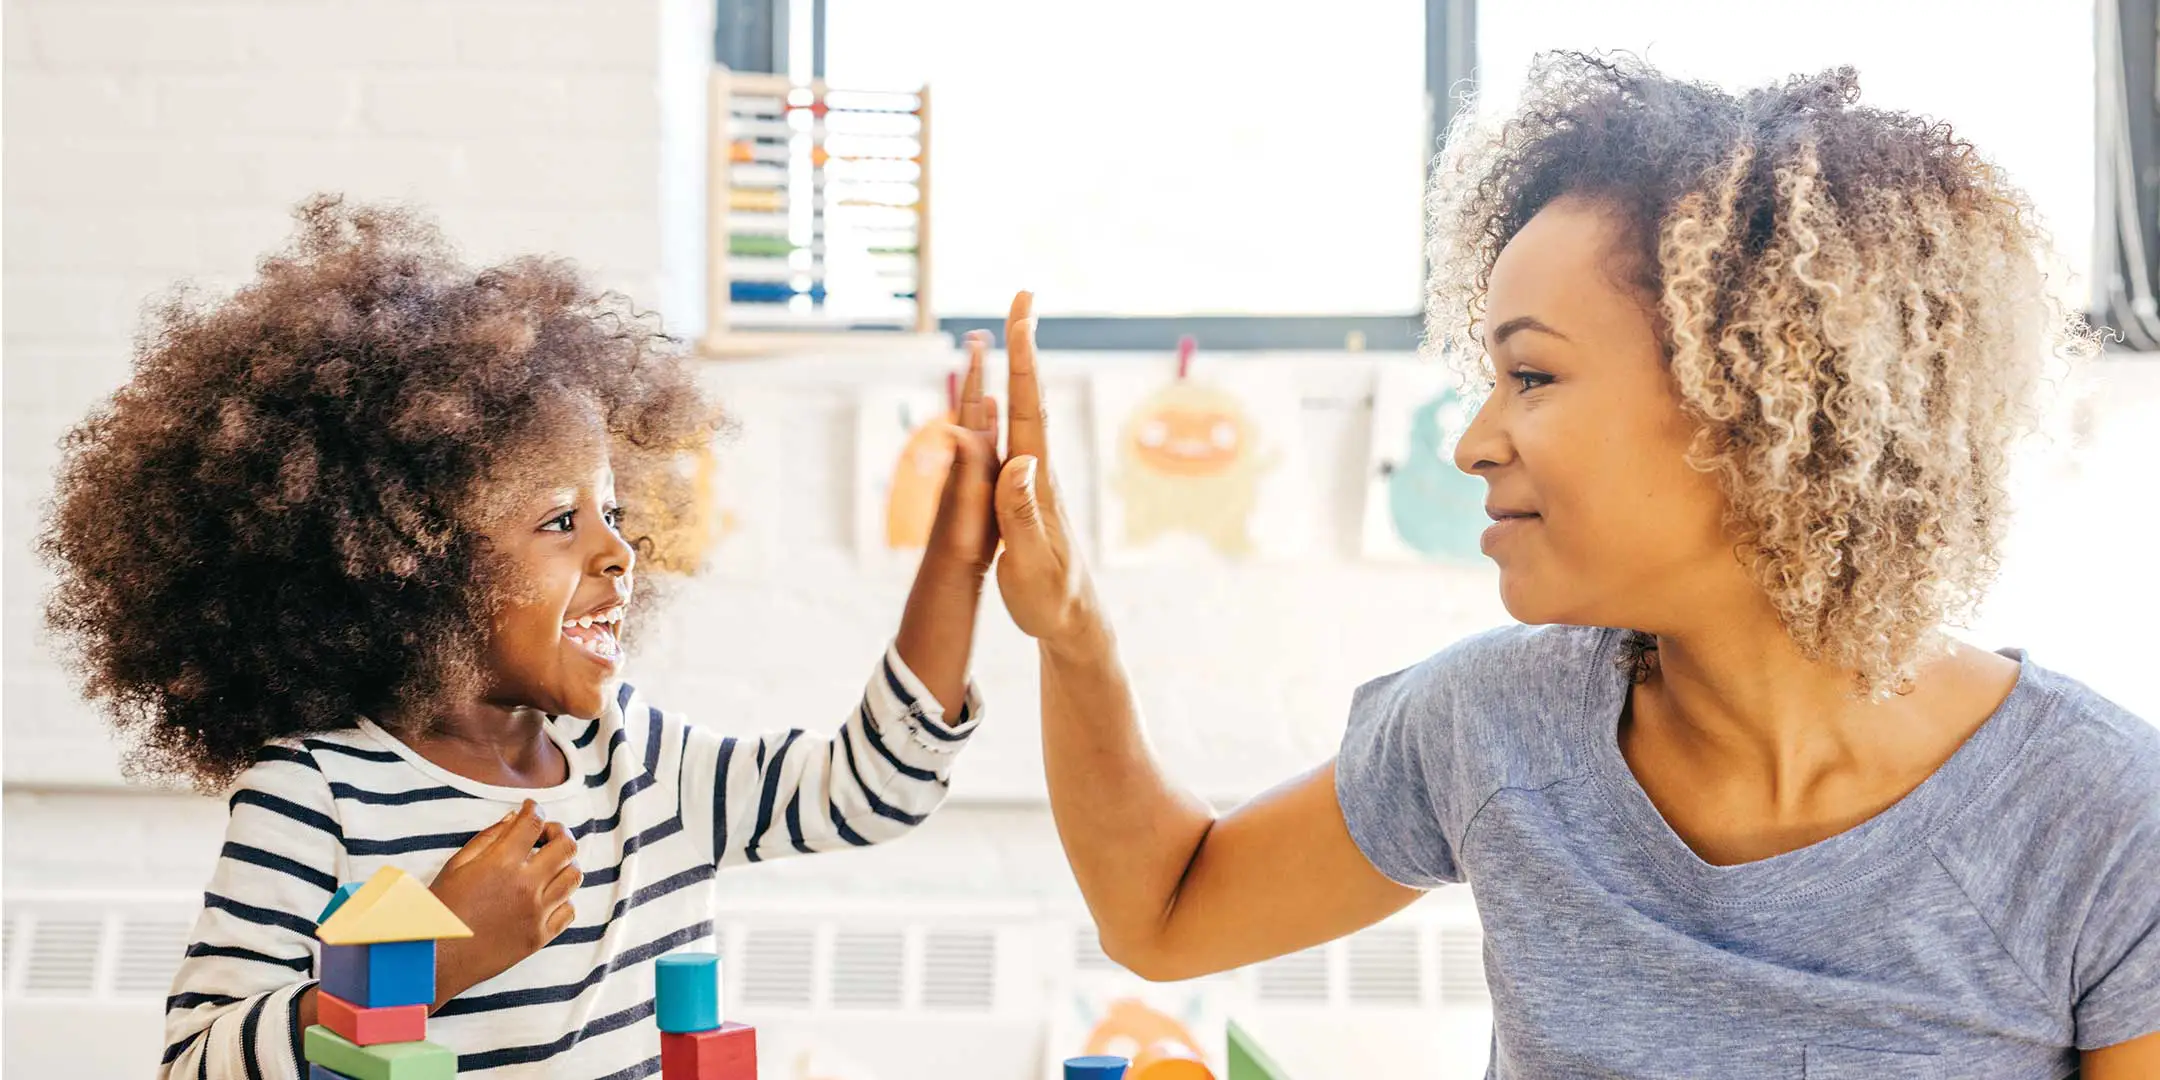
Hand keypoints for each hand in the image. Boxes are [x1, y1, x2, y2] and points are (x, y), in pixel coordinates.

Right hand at [427, 799, 579, 1006]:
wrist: (435, 959)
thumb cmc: (440, 910)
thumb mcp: (456, 866)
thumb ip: (488, 839)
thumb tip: (513, 818)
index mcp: (502, 864)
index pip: (533, 823)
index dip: (534, 809)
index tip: (530, 809)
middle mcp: (526, 886)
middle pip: (567, 846)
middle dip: (559, 832)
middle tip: (546, 834)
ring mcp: (536, 913)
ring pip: (573, 877)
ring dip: (565, 864)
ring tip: (549, 864)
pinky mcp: (539, 937)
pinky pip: (569, 911)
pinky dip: (563, 899)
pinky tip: (547, 895)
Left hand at [922, 330, 1002, 575]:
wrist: (946, 579)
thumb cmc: (959, 548)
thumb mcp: (965, 508)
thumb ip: (965, 468)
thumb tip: (956, 428)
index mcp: (972, 460)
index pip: (976, 407)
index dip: (980, 372)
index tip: (981, 335)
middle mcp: (969, 461)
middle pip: (974, 405)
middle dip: (978, 368)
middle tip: (979, 332)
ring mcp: (973, 473)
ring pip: (979, 420)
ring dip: (982, 388)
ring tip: (983, 359)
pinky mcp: (980, 487)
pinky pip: (988, 442)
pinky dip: (991, 420)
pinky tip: (994, 416)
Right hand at [991, 292, 1101, 654]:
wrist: (1072, 622)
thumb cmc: (1050, 597)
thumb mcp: (1032, 561)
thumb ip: (1023, 515)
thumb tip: (1021, 463)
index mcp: (1037, 481)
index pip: (1029, 410)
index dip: (1024, 361)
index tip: (1021, 316)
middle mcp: (1038, 471)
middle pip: (1031, 397)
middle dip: (1024, 345)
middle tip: (1023, 297)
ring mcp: (1035, 481)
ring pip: (1025, 413)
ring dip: (1020, 368)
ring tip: (1018, 329)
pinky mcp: (1028, 496)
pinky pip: (1016, 439)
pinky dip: (1011, 405)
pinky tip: (1009, 399)